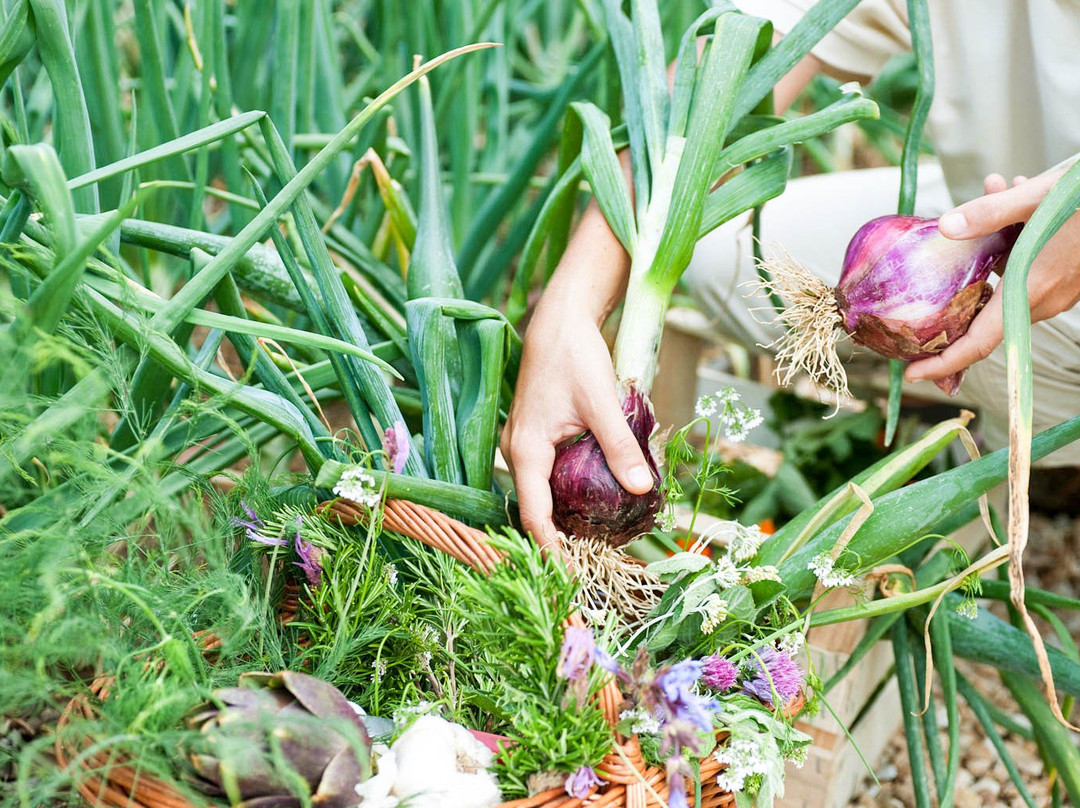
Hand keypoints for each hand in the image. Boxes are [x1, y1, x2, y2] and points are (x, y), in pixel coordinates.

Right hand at [501, 295, 652, 552]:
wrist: (560, 318)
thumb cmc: (575, 354)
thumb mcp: (602, 402)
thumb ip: (620, 446)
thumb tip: (642, 488)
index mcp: (525, 449)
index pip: (534, 515)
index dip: (552, 550)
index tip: (573, 577)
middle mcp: (517, 451)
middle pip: (535, 509)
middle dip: (561, 540)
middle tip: (594, 564)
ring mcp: (524, 444)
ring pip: (540, 493)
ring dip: (564, 517)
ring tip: (596, 541)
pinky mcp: (535, 436)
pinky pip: (546, 475)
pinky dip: (566, 493)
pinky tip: (593, 500)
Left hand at [905, 167, 1079, 384]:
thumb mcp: (1041, 196)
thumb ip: (991, 213)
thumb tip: (945, 227)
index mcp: (1032, 288)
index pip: (980, 342)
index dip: (944, 363)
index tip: (912, 374)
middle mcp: (1046, 297)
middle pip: (985, 316)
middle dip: (954, 295)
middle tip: (923, 285)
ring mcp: (1060, 289)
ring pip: (1005, 283)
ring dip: (987, 250)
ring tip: (987, 198)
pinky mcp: (1068, 275)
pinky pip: (1027, 270)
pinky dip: (1011, 241)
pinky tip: (1011, 193)